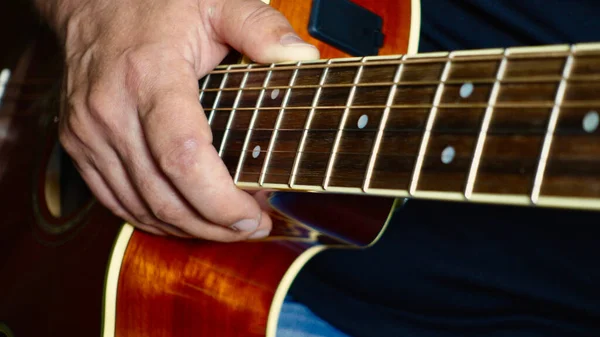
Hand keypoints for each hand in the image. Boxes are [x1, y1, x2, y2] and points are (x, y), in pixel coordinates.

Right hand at [35, 0, 318, 240]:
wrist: (92, 3)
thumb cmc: (157, 5)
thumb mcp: (216, 2)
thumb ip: (260, 27)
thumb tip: (302, 57)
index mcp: (150, 77)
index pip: (184, 157)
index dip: (220, 200)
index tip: (253, 217)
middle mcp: (111, 111)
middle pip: (163, 196)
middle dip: (213, 225)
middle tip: (252, 228)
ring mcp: (89, 133)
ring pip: (140, 207)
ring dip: (188, 228)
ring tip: (227, 226)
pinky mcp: (79, 145)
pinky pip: (116, 201)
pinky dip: (154, 219)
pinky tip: (186, 219)